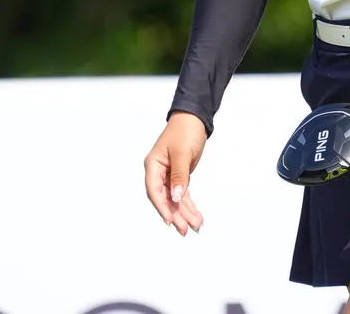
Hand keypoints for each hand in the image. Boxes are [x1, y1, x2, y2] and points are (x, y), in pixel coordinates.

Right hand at [144, 110, 207, 236]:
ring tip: (196, 226)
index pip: (154, 191)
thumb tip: (176, 197)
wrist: (194, 119)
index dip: (161, 207)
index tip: (170, 220)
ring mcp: (168, 176)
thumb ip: (179, 176)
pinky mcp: (179, 177)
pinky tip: (196, 216)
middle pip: (165, 198)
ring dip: (184, 213)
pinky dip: (189, 205)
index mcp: (153, 165)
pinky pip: (183, 195)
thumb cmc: (185, 131)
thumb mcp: (182, 153)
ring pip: (175, 199)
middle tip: (185, 230)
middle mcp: (158, 172)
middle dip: (175, 214)